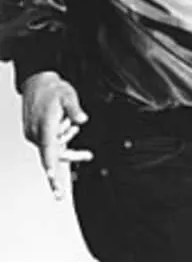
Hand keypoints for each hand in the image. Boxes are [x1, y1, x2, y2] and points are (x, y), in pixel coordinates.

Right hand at [22, 71, 92, 199]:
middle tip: (85, 160)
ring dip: (67, 144)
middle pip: (54, 154)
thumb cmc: (52, 90)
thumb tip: (83, 119)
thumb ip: (74, 109)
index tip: (52, 178)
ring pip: (53, 150)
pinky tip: (71, 130)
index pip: (48, 149)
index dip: (50, 164)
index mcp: (44, 126)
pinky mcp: (35, 135)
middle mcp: (36, 133)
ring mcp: (34, 135)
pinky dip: (62, 141)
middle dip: (71, 156)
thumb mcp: (67, 95)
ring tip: (80, 138)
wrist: (37, 84)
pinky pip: (50, 145)